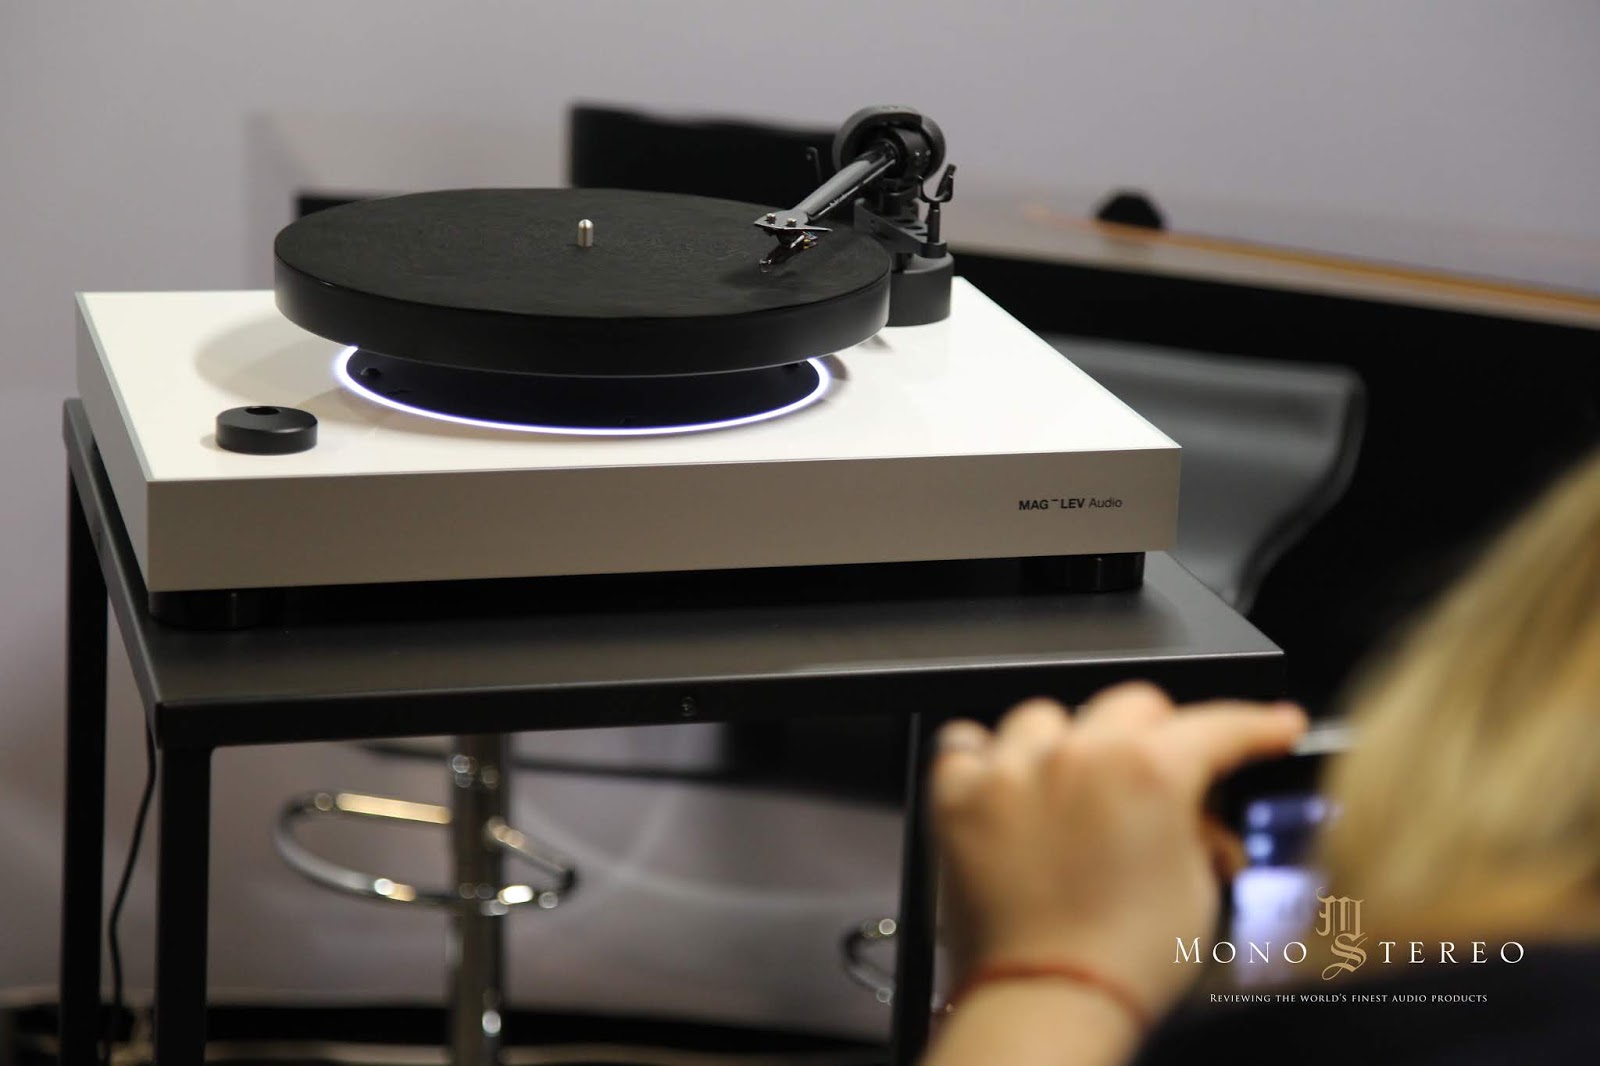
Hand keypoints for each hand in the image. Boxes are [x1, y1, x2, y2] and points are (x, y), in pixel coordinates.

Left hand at [932, 682, 1306, 1019]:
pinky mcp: (958, 795)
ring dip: (1069, 745)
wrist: (1046, 1003)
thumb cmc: (1123, 963)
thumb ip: (1197, 828)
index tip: (1272, 726)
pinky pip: (965, 743)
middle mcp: (1076, 754)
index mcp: (1149, 770)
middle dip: (1159, 736)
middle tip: (1165, 777)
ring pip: (1047, 718)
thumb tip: (1195, 812)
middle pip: (1132, 705)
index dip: (1257, 725)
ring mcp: (1011, 769)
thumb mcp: (1196, 890)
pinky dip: (987, 760)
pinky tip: (1007, 789)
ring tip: (1076, 794)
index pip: (1217, 725)